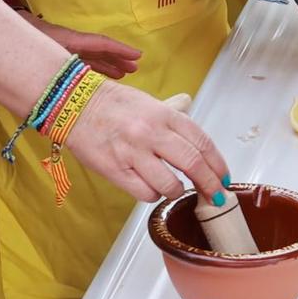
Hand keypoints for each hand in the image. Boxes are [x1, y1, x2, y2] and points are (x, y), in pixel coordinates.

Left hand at [23, 15, 141, 79]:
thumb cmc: (19, 42)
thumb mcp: (35, 56)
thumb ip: (47, 77)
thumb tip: (55, 105)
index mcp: (69, 41)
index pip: (100, 43)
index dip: (119, 50)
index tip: (137, 56)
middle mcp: (70, 44)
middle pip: (99, 50)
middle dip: (117, 59)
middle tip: (134, 69)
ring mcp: (63, 48)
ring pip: (90, 56)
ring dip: (106, 64)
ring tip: (123, 75)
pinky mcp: (56, 54)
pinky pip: (80, 60)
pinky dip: (92, 67)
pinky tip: (97, 77)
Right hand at [63, 80, 228, 202]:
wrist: (73, 104)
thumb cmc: (111, 104)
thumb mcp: (148, 101)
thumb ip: (171, 111)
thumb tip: (189, 107)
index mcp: (163, 114)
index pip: (202, 142)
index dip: (218, 164)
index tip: (224, 178)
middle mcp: (151, 132)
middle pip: (193, 165)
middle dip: (209, 185)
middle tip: (215, 196)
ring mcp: (133, 152)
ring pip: (170, 185)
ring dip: (177, 192)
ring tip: (174, 189)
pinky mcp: (115, 170)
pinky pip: (145, 193)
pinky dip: (153, 194)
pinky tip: (150, 187)